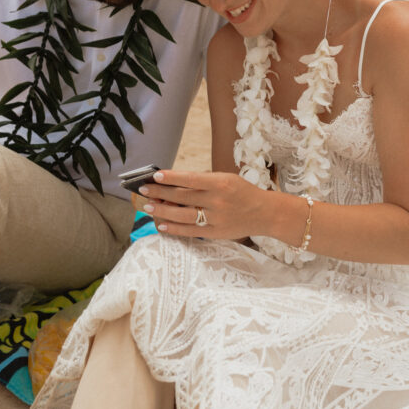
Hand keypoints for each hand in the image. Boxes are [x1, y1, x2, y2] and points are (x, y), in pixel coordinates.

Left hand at [137, 170, 268, 240]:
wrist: (264, 213)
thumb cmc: (241, 192)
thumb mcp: (226, 179)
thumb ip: (203, 181)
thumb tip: (173, 184)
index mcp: (221, 183)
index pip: (190, 179)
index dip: (171, 177)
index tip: (154, 175)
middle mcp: (217, 201)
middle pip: (182, 197)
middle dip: (160, 192)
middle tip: (143, 189)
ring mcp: (215, 219)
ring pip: (182, 215)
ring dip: (162, 210)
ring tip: (148, 206)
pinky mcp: (215, 233)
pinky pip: (190, 231)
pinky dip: (174, 228)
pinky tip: (161, 224)